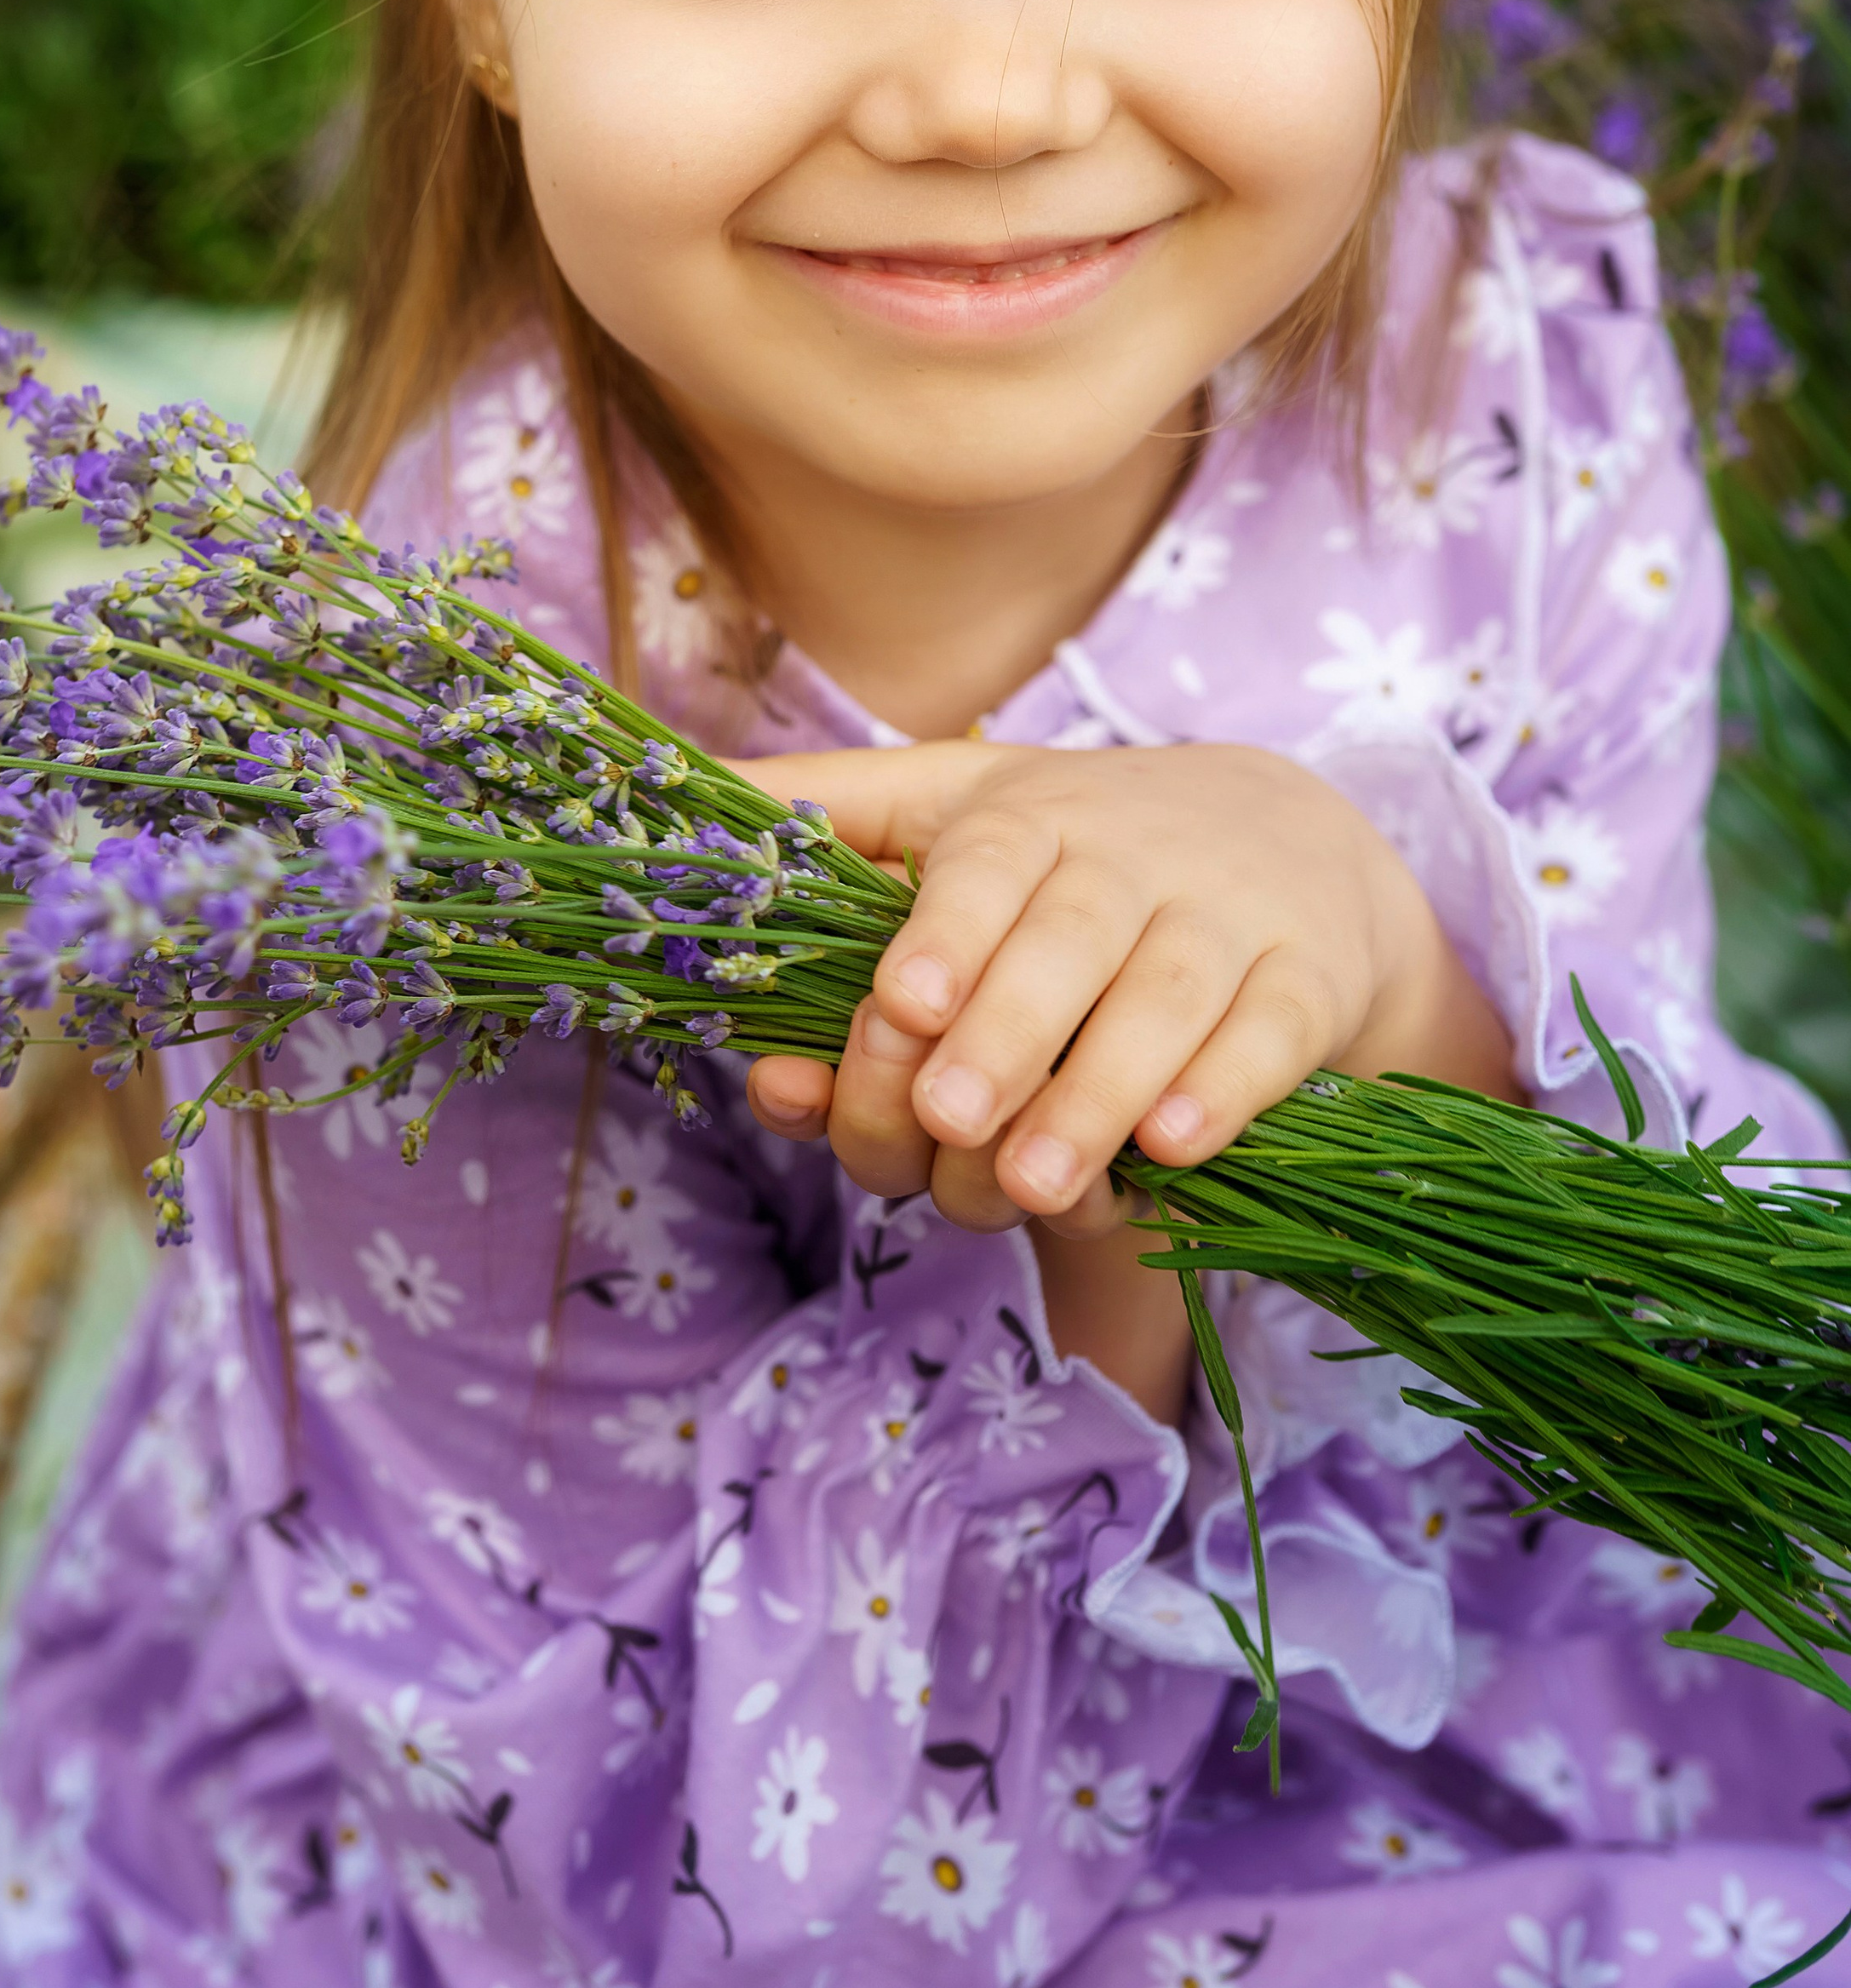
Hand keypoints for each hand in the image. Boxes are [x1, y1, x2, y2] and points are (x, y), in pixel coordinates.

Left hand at [738, 739, 1516, 1242]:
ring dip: (1098, 1093)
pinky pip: (1268, 1038)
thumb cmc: (1077, 849)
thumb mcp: (956, 805)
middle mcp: (1130, 857)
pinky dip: (1222, 1093)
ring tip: (1029, 1181)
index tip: (900, 1003)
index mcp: (1030, 816)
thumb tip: (679, 857)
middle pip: (1068, 943)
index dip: (944, 930)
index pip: (987, 862)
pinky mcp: (1308, 980)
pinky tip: (1168, 1149)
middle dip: (1006, 1036)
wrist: (1288, 839)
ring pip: (1168, 998)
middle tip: (948, 1124)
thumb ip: (827, 826)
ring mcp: (1228, 917)